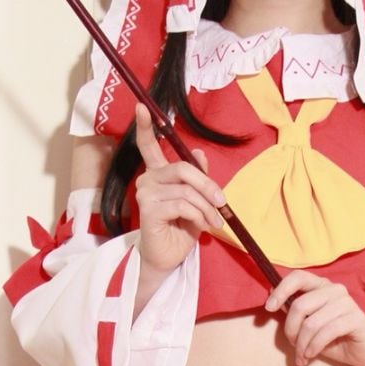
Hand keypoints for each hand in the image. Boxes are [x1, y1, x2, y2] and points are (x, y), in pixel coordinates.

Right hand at [133, 101, 228, 272]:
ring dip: (206, 207)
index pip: (148, 145)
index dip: (146, 126)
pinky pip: (182, 204)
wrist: (167, 259)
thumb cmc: (180, 230)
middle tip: (221, 202)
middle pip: (183, 168)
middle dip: (207, 186)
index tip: (142, 107)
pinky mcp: (148, 210)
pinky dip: (198, 216)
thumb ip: (197, 178)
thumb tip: (200, 154)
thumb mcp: (196, 201)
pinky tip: (202, 226)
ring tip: (213, 222)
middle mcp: (148, 180)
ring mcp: (145, 194)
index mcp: (158, 174)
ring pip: (187, 190)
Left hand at [264, 269, 364, 365]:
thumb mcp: (309, 324)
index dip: (281, 290)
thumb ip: (294, 311)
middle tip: (293, 346)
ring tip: (302, 356)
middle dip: (291, 330)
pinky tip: (311, 355)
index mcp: (321, 286)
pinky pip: (326, 332)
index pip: (298, 277)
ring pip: (311, 323)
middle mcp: (335, 290)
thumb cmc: (334, 336)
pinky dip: (314, 347)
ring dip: (302, 344)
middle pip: (300, 305)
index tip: (269, 308)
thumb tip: (271, 298)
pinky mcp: (356, 319)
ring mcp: (347, 303)